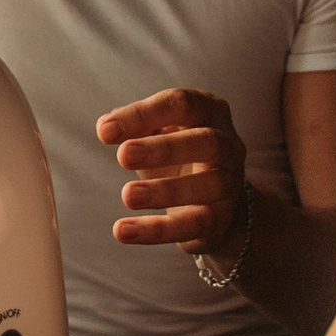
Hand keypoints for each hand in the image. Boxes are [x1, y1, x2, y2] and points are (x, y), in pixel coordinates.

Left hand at [98, 86, 247, 260]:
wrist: (214, 203)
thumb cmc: (178, 156)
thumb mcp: (157, 134)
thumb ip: (136, 126)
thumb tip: (107, 125)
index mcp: (209, 111)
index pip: (181, 104)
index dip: (143, 115)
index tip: (105, 131)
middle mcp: (228, 145)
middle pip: (206, 141)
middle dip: (164, 148)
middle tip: (124, 156)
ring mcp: (230, 184)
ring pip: (209, 186)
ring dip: (165, 191)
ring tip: (128, 196)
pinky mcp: (220, 220)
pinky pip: (194, 225)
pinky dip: (157, 230)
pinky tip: (124, 231)